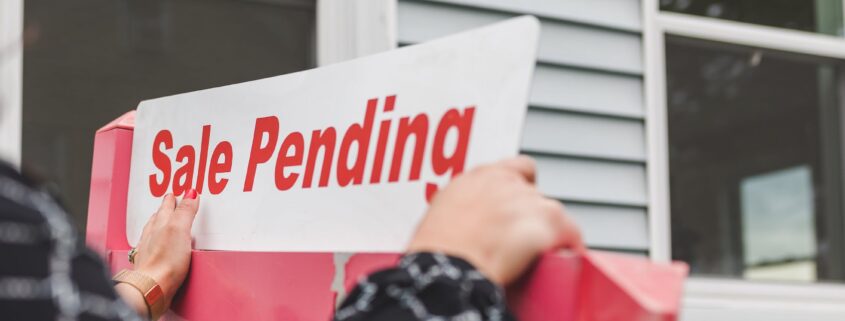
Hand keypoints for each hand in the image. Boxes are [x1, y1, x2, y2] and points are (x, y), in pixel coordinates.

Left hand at [133, 190, 198, 305]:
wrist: (153, 287)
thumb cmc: (164, 261)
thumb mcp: (179, 230)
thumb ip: (185, 211)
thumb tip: (190, 193)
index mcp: (160, 225)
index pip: (167, 208)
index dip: (172, 200)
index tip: (174, 194)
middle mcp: (151, 236)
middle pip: (158, 218)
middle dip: (164, 209)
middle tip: (168, 202)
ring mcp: (148, 251)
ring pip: (151, 232)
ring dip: (157, 224)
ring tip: (160, 220)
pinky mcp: (149, 266)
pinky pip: (149, 248)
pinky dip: (153, 243)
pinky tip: (156, 247)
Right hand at [407, 156, 583, 285]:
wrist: (448, 267)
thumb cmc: (437, 251)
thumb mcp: (442, 215)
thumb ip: (465, 206)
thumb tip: (472, 222)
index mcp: (477, 178)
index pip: (517, 168)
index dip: (523, 186)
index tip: (520, 204)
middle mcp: (504, 181)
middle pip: (534, 194)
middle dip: (530, 215)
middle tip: (520, 240)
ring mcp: (527, 199)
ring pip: (552, 212)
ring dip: (548, 230)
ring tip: (535, 253)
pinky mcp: (547, 220)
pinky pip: (570, 231)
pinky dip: (569, 243)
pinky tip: (562, 256)